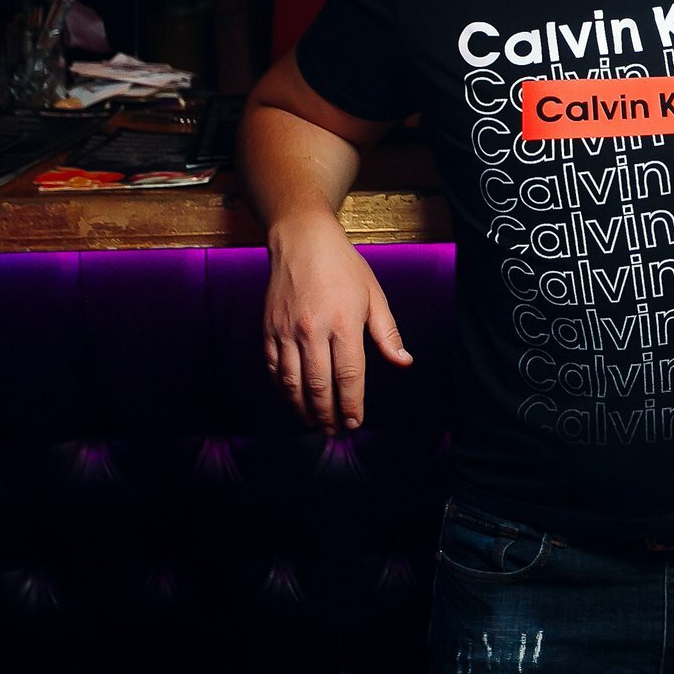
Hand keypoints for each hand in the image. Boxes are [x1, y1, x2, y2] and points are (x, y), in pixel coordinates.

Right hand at [262, 212, 412, 431]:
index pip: (349, 376)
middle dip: (328, 413)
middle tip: (334, 431)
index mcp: (344, 323)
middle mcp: (313, 331)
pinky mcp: (269, 330)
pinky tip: (293, 399)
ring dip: (303, 408)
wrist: (302, 242)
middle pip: (318, 385)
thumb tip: (404, 362)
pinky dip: (283, 390)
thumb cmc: (344, 268)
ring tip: (315, 422)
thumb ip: (387, 334)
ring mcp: (286, 332)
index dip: (351, 404)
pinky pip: (274, 369)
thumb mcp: (374, 296)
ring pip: (292, 383)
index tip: (355, 422)